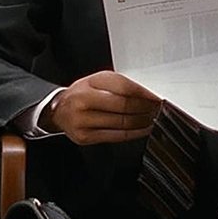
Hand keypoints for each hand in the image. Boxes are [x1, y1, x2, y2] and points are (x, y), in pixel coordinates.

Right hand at [42, 71, 160, 143]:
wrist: (59, 110)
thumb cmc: (82, 95)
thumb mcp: (98, 81)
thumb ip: (121, 85)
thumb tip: (148, 96)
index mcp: (90, 82)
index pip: (123, 87)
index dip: (144, 94)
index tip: (156, 98)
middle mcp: (83, 100)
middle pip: (124, 105)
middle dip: (146, 109)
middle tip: (157, 109)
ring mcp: (83, 120)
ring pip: (122, 123)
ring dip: (143, 122)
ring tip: (153, 119)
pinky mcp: (85, 137)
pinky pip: (116, 136)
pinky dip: (134, 134)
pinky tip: (142, 130)